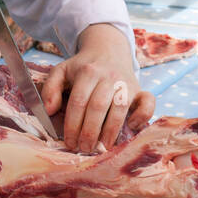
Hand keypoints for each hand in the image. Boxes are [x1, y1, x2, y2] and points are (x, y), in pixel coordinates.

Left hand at [41, 23, 154, 152]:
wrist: (108, 49)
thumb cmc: (83, 66)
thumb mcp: (61, 71)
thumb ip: (50, 88)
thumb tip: (50, 110)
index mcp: (87, 72)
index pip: (78, 102)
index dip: (73, 124)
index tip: (69, 142)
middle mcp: (108, 77)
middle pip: (98, 107)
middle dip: (89, 132)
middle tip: (83, 148)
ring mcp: (126, 83)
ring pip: (119, 109)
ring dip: (110, 132)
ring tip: (101, 148)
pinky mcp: (140, 89)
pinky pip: (148, 103)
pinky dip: (142, 116)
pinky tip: (131, 127)